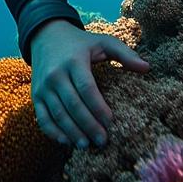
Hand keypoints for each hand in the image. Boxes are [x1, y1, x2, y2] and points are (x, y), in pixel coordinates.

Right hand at [29, 19, 148, 148]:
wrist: (46, 36)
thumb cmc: (80, 43)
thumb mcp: (102, 42)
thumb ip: (125, 53)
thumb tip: (147, 68)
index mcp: (74, 61)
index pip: (87, 88)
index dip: (99, 107)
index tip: (111, 122)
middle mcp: (55, 74)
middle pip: (72, 104)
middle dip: (88, 125)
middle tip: (102, 140)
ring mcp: (43, 86)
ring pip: (57, 113)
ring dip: (72, 132)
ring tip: (86, 145)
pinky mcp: (35, 95)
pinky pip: (42, 117)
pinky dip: (52, 131)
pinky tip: (66, 141)